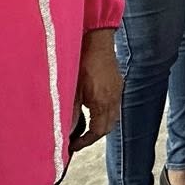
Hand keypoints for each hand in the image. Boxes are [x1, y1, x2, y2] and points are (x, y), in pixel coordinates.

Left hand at [70, 31, 120, 151]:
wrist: (98, 39)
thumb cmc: (84, 59)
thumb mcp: (73, 87)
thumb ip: (70, 111)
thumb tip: (66, 130)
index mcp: (102, 102)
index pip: (98, 131)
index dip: (85, 141)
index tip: (73, 145)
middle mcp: (113, 98)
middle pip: (107, 127)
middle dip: (94, 136)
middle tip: (79, 139)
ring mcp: (117, 90)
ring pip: (113, 117)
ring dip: (101, 124)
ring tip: (86, 125)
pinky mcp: (117, 83)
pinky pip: (114, 105)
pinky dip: (105, 113)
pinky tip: (93, 108)